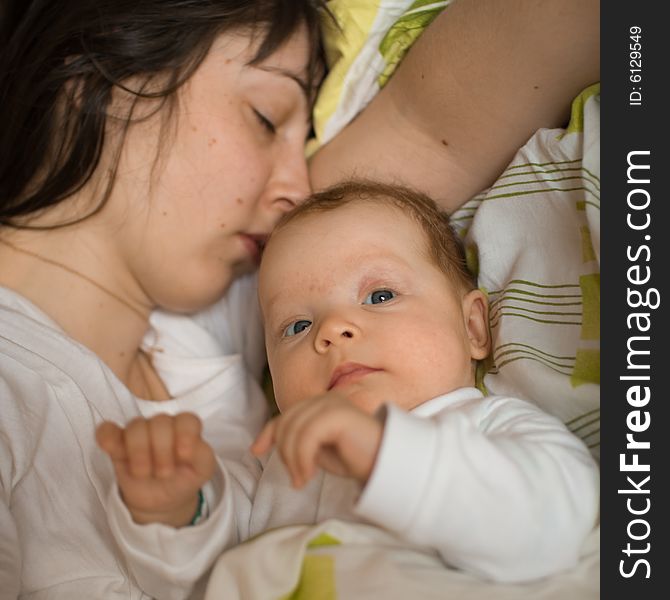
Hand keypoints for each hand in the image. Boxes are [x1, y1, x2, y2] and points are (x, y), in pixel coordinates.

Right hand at [96, 413, 215, 526]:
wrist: (163, 498)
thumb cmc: (185, 477)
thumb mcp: (202, 471)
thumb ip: (204, 457)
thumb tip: (191, 448)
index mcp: (186, 428)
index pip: (186, 419)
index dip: (185, 435)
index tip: (183, 456)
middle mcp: (163, 426)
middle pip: (160, 422)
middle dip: (162, 450)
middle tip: (164, 473)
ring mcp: (139, 433)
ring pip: (136, 426)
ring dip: (139, 451)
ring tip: (144, 473)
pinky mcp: (117, 443)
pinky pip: (107, 431)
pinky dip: (108, 438)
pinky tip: (115, 452)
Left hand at [251, 392, 383, 487]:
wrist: (387, 462)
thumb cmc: (356, 457)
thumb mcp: (320, 450)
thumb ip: (300, 441)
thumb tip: (273, 444)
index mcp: (320, 405)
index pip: (285, 415)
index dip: (268, 432)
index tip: (256, 451)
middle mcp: (325, 399)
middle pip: (286, 423)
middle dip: (284, 453)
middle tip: (296, 479)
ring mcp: (332, 404)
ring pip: (293, 431)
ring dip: (292, 460)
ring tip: (302, 480)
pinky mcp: (338, 414)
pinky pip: (306, 437)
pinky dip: (301, 459)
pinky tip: (308, 475)